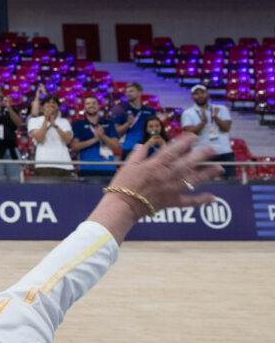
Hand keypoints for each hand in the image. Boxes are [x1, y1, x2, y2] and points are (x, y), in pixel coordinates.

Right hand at [96, 133, 221, 227]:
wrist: (123, 206)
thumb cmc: (123, 185)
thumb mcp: (127, 166)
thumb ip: (138, 154)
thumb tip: (143, 145)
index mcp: (155, 165)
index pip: (173, 150)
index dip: (185, 142)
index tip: (194, 136)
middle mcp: (166, 175)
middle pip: (188, 163)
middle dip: (201, 155)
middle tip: (213, 149)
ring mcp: (171, 189)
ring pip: (193, 180)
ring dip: (207, 174)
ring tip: (218, 169)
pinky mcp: (171, 201)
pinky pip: (189, 201)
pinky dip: (201, 200)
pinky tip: (213, 197)